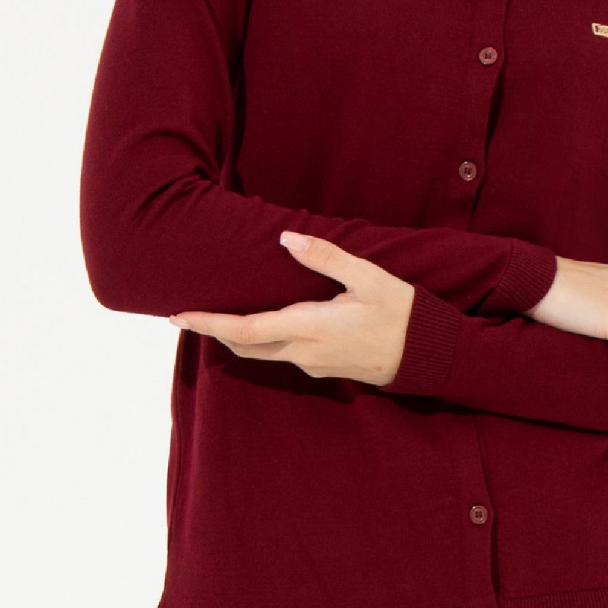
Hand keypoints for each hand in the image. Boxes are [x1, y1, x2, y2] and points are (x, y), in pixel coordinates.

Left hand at [168, 230, 412, 387]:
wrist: (427, 356)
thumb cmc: (401, 314)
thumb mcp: (368, 278)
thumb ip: (326, 257)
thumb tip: (286, 239)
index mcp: (310, 328)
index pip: (246, 330)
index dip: (209, 324)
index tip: (180, 316)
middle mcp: (304, 352)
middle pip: (245, 347)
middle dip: (213, 331)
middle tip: (185, 315)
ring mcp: (313, 365)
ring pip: (262, 353)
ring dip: (236, 336)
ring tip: (216, 316)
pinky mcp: (323, 368)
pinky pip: (282, 354)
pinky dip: (262, 340)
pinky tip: (261, 323)